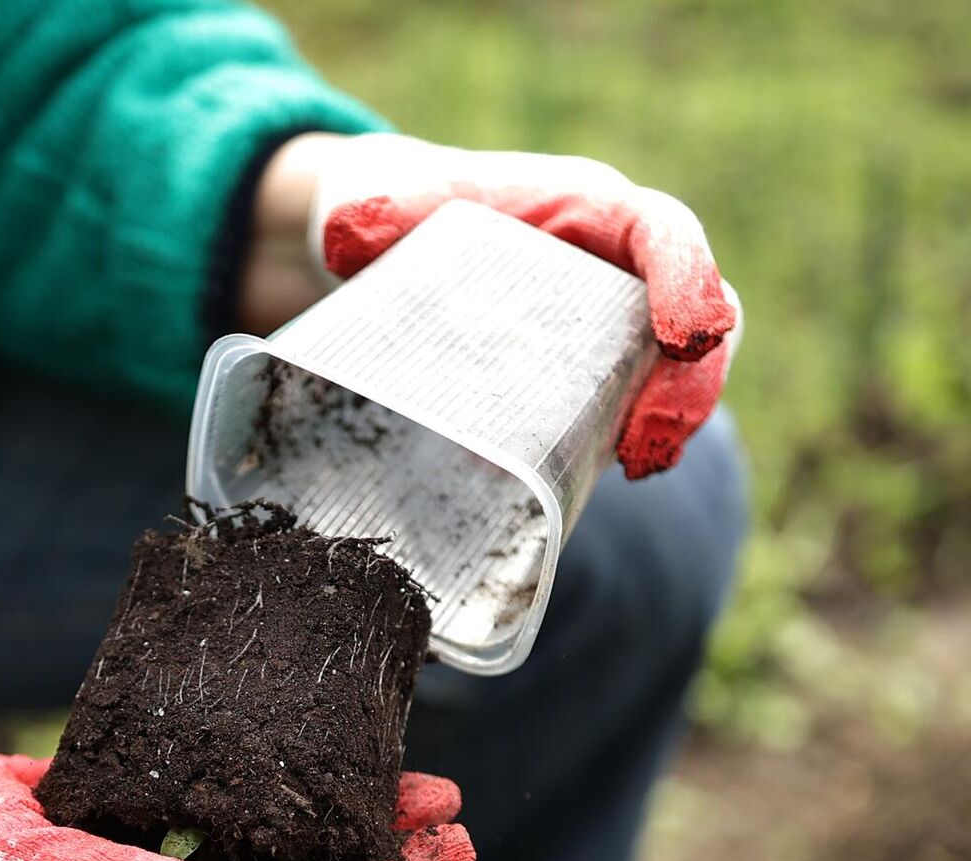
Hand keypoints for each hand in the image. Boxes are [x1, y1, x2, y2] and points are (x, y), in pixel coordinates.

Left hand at [247, 131, 738, 478]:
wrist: (385, 241)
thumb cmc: (396, 209)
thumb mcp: (380, 204)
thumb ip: (374, 213)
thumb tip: (345, 237)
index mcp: (584, 206)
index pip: (662, 232)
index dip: (688, 281)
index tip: (688, 338)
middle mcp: (614, 258)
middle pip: (698, 307)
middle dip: (689, 379)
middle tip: (648, 444)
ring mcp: (611, 315)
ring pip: (680, 360)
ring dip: (673, 415)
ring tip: (639, 465)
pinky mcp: (591, 365)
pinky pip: (639, 396)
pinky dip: (638, 433)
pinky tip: (615, 474)